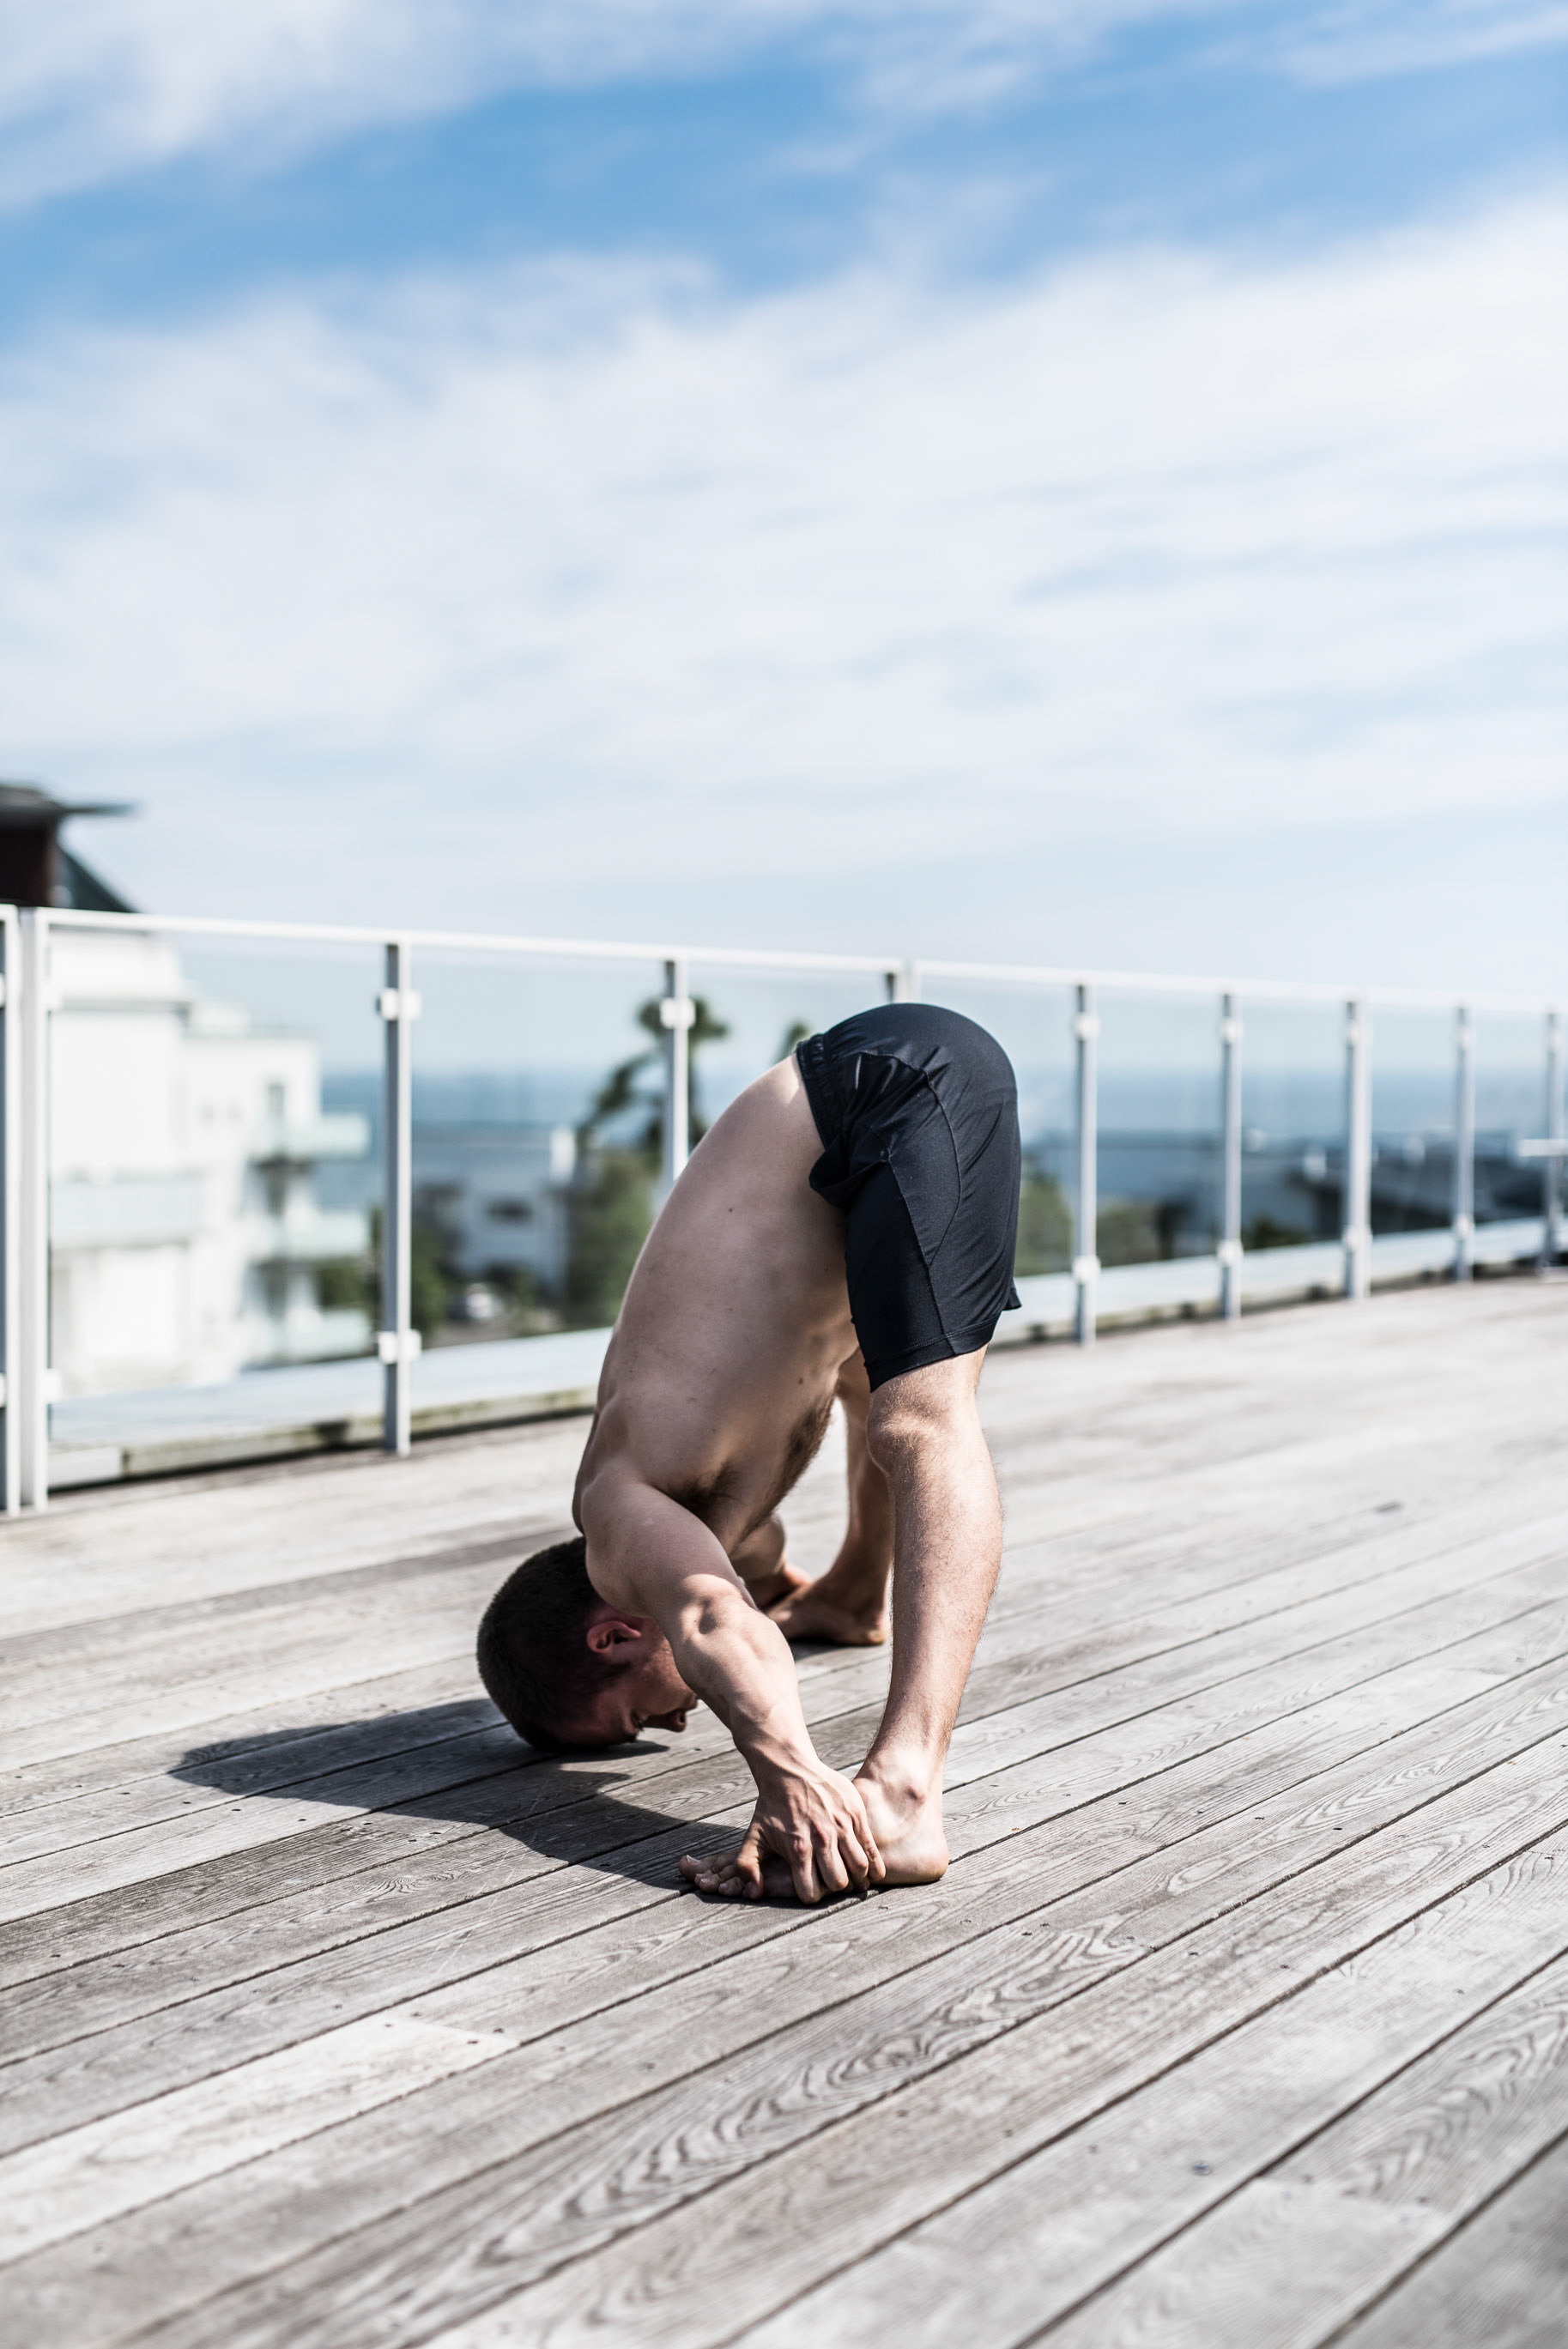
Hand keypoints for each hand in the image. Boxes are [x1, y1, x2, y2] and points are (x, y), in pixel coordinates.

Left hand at [681, 1766, 885, 1903]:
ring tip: (852, 1877)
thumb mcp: (754, 1835)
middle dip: (834, 1888)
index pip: (811, 1892)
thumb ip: (748, 1866)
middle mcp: (822, 1839)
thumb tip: (753, 1894)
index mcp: (798, 1848)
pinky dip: (874, 1865)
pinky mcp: (856, 1814)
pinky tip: (872, 1872)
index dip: (810, 1895)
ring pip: (859, 1868)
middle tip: (832, 1881)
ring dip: (856, 1878)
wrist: (789, 1768)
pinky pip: (871, 1848)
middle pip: (838, 1883)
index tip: (810, 1888)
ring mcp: (841, 1826)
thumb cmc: (771, 1805)